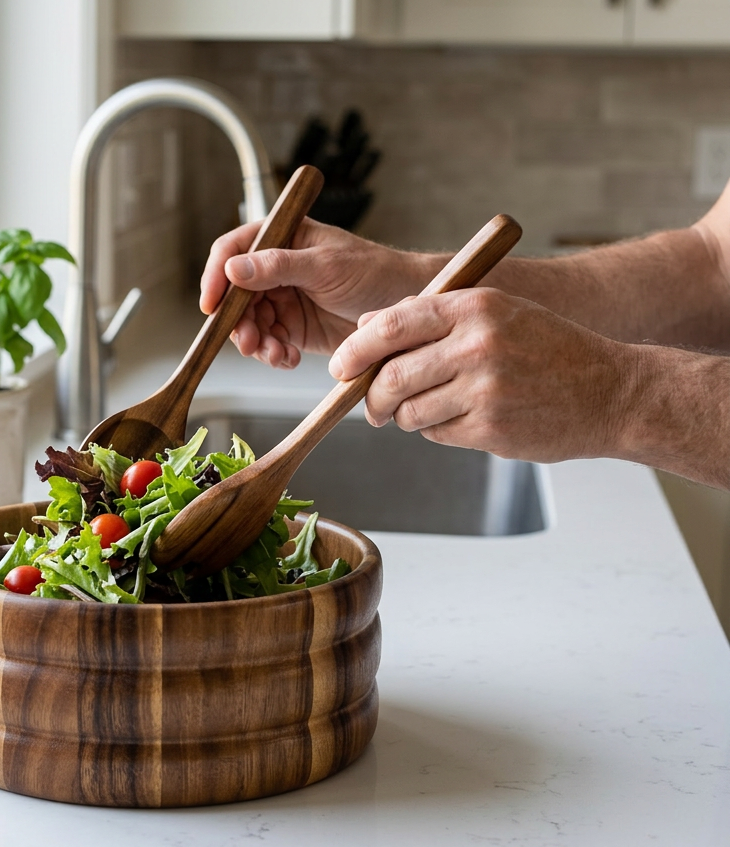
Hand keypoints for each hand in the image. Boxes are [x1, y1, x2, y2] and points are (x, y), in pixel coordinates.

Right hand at [199, 218, 428, 368]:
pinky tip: (288, 358)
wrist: (404, 310)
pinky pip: (268, 342)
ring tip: (276, 354)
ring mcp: (282, 299)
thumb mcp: (326, 265)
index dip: (216, 276)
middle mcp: (275, 268)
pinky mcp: (292, 327)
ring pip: (248, 323)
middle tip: (249, 341)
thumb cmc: (375, 272)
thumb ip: (279, 266)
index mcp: (282, 238)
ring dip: (256, 342)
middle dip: (237, 321)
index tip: (211, 303)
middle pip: (235, 294)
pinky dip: (273, 354)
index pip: (233, 250)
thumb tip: (234, 268)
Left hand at [327, 288, 633, 462]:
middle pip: (390, 377)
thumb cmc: (547, 350)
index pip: (390, 326)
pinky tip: (464, 419)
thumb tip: (364, 325)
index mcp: (473, 308)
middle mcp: (477, 345)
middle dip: (371, 397)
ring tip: (432, 408)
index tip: (338, 367)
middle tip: (373, 406)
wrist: (612, 391)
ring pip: (408, 411)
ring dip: (406, 416)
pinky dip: (437, 431)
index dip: (353, 350)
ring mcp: (484, 389)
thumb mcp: (494, 313)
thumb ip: (430, 317)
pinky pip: (435, 434)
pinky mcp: (490, 429)